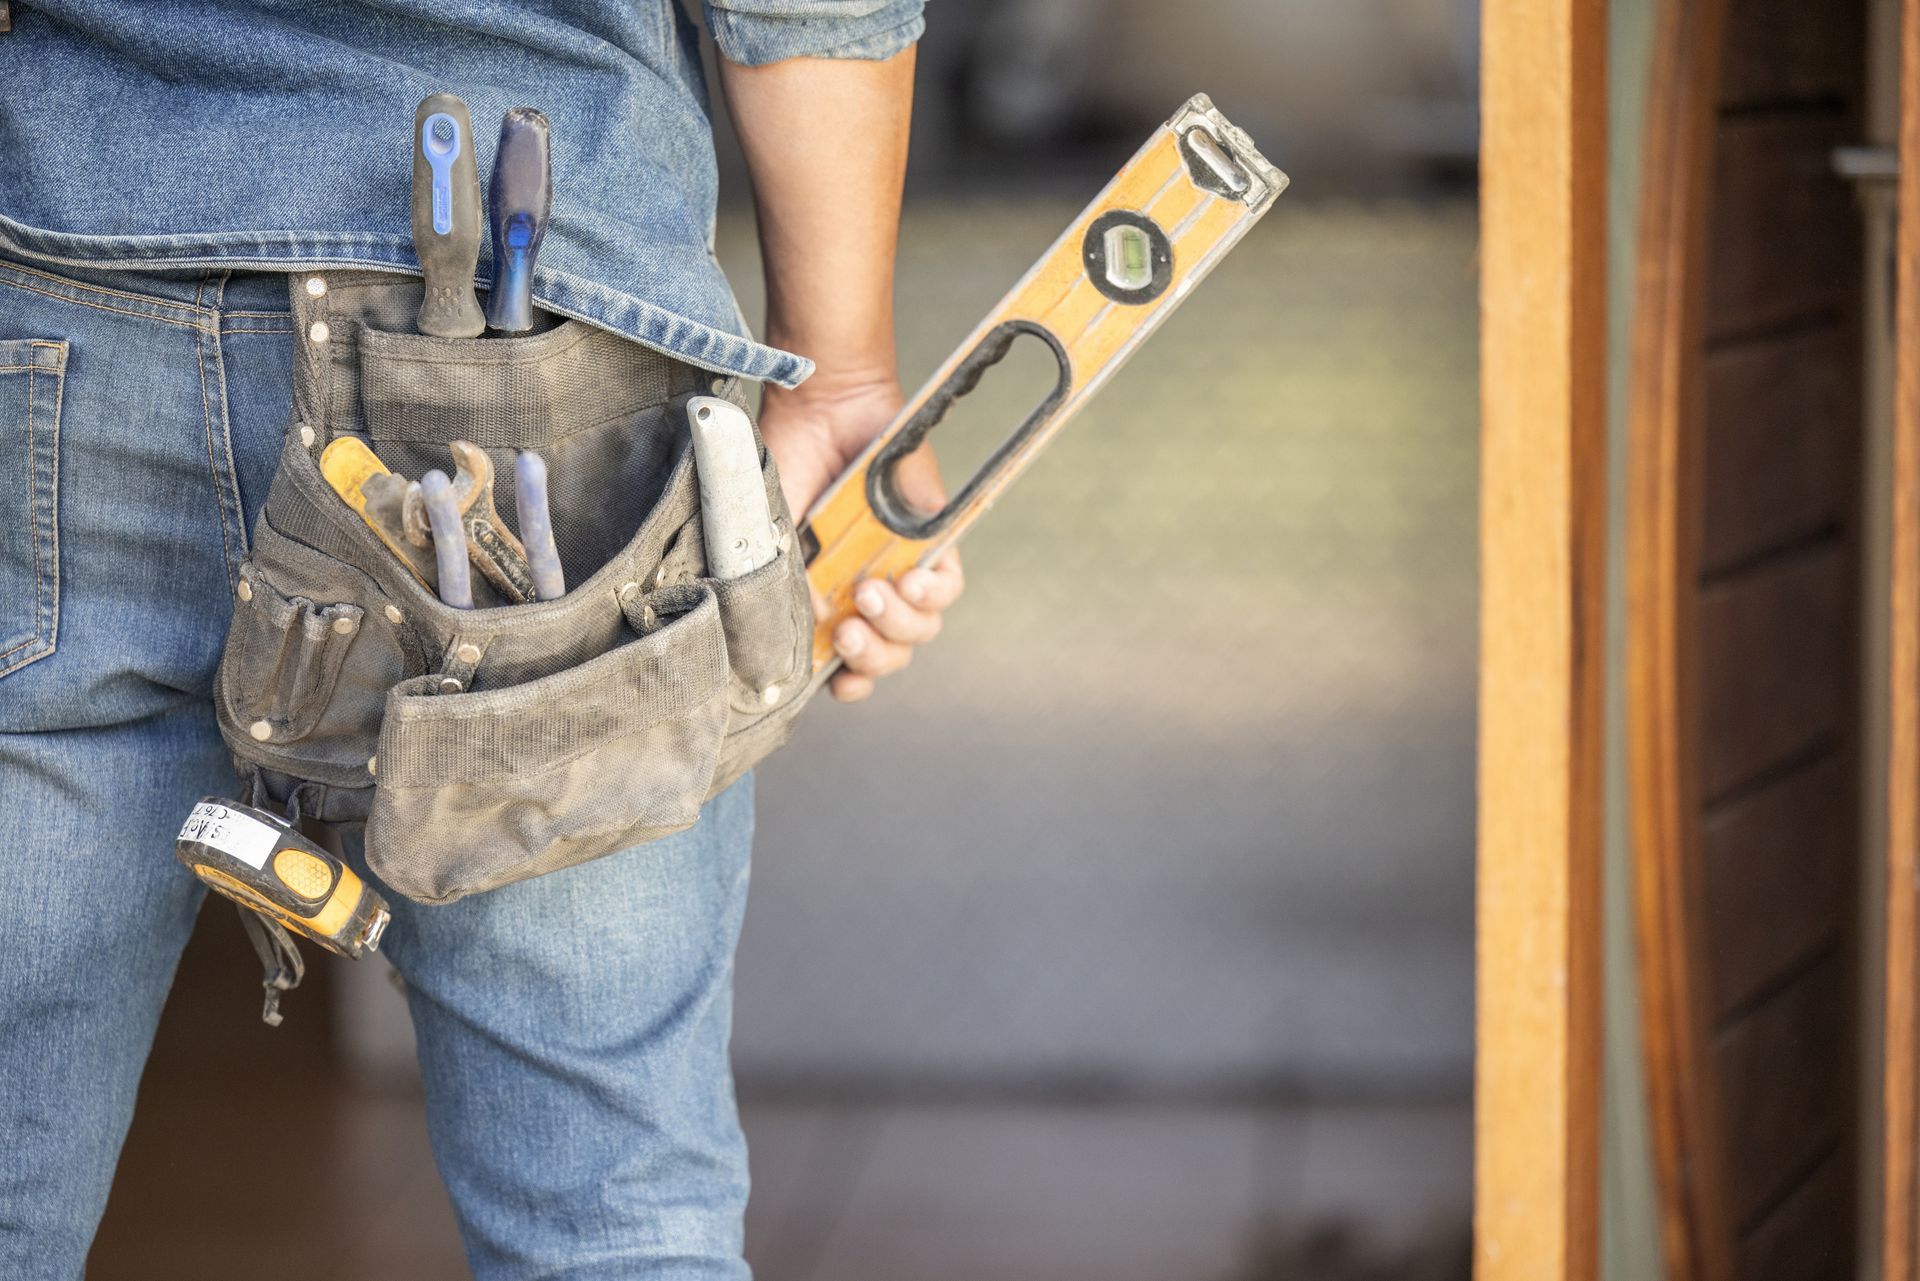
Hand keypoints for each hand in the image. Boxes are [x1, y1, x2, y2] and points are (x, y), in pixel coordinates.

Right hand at [758, 374, 964, 702]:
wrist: (817, 412)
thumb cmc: (786, 470)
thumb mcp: (768, 542)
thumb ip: (782, 593)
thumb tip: (800, 640)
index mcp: (826, 600)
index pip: (849, 664)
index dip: (851, 683)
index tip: (841, 683)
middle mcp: (865, 589)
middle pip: (890, 654)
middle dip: (873, 656)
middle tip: (849, 631)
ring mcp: (899, 566)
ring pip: (920, 628)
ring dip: (897, 625)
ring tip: (870, 595)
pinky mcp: (930, 540)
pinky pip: (947, 586)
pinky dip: (930, 594)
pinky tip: (907, 582)